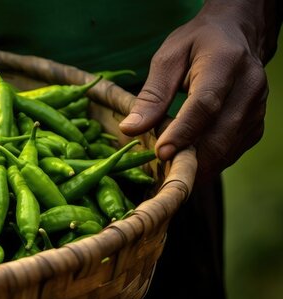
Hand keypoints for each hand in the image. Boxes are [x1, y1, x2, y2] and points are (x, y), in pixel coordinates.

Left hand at [119, 1, 278, 182]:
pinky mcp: (256, 123)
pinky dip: (210, 162)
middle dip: (191, 158)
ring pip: (228, 148)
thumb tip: (130, 129)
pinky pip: (234, 151)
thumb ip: (152, 95)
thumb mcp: (168, 58)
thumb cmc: (197, 44)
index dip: (183, 132)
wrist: (237, 36)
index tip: (161, 152)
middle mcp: (249, 86)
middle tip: (161, 172)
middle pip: (221, 133)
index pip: (205, 104)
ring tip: (170, 172)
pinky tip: (189, 164)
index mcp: (225, 63)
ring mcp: (257, 107)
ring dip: (200, 165)